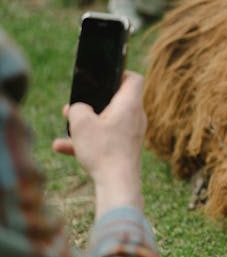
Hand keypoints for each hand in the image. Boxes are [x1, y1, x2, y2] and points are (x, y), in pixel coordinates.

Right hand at [53, 71, 147, 215]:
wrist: (118, 184)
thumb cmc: (103, 150)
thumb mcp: (81, 124)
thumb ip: (76, 108)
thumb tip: (77, 108)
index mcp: (130, 105)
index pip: (134, 79)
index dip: (121, 73)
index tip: (105, 76)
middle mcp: (135, 117)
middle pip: (117, 100)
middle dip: (95, 101)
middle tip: (77, 104)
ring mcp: (132, 133)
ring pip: (107, 122)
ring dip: (88, 122)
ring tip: (67, 124)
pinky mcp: (126, 148)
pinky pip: (105, 139)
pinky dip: (88, 141)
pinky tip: (61, 147)